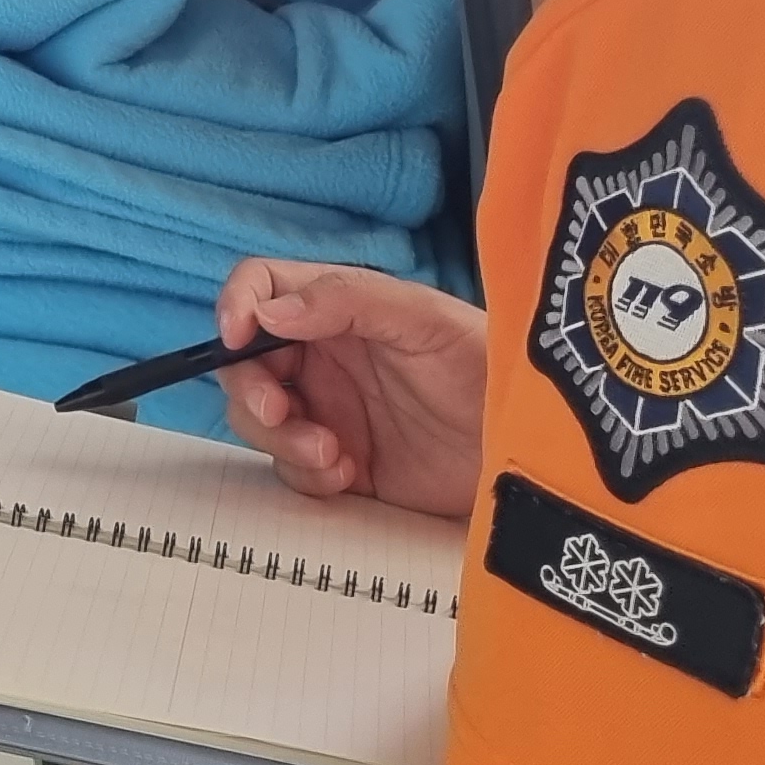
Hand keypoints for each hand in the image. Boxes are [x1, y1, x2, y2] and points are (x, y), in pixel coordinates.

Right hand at [213, 258, 489, 519]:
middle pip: (247, 362)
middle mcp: (326, 357)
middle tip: (280, 412)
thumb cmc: (490, 368)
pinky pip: (291, 469)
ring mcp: (330, 410)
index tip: (235, 338)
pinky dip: (307, 475)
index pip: (264, 289)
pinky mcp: (341, 462)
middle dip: (251, 389)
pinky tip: (348, 473)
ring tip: (330, 452)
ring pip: (261, 419)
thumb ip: (348, 301)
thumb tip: (270, 310)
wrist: (528, 450)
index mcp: (339, 309)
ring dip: (281, 439)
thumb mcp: (424, 320)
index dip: (237, 306)